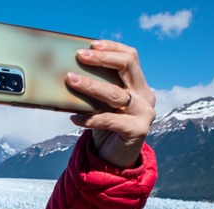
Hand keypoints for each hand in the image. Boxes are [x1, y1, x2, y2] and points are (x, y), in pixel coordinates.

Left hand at [66, 40, 155, 167]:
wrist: (116, 159)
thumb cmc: (106, 128)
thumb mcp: (101, 105)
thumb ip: (96, 89)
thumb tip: (68, 73)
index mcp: (139, 85)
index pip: (131, 57)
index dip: (112, 48)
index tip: (91, 44)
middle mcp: (145, 95)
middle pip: (127, 67)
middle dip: (101, 59)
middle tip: (79, 56)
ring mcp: (144, 113)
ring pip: (115, 94)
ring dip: (90, 85)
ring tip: (70, 80)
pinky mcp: (137, 131)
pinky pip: (109, 120)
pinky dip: (89, 118)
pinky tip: (74, 117)